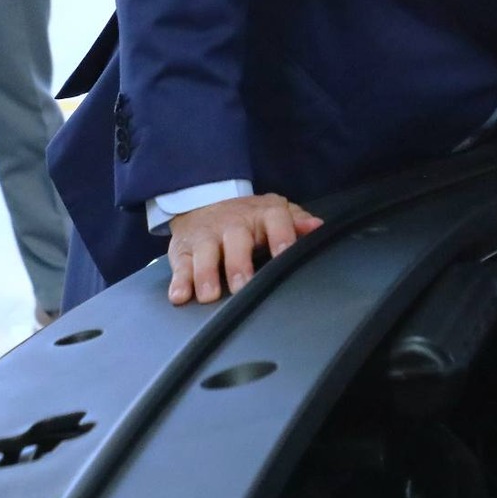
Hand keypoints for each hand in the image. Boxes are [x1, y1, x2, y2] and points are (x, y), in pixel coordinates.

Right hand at [166, 193, 322, 305]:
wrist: (205, 202)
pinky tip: (180, 296)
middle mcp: (232, 224)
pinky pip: (180, 264)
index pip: (275, 220)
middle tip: (240, 286)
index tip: (284, 253)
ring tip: (209, 295)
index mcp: (261, 214)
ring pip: (205, 253)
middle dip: (237, 264)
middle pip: (235, 240)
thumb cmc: (248, 217)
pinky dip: (179, 280)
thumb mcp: (274, 212)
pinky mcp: (184, 249)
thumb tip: (317, 227)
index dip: (281, 236)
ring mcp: (206, 236)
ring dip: (205, 274)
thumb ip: (297, 220)